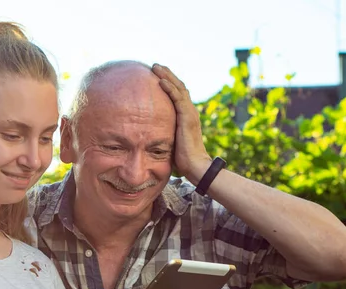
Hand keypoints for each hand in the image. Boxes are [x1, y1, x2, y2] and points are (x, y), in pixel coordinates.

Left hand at [151, 64, 211, 183]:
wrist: (195, 165)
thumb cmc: (182, 159)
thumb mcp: (171, 141)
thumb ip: (164, 134)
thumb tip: (150, 136)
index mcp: (186, 116)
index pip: (178, 95)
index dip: (169, 83)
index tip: (157, 75)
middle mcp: (190, 111)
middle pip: (179, 87)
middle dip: (167, 74)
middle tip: (155, 66)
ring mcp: (190, 113)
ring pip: (178, 88)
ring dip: (167, 76)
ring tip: (155, 67)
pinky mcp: (187, 118)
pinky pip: (178, 99)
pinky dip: (169, 88)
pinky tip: (160, 80)